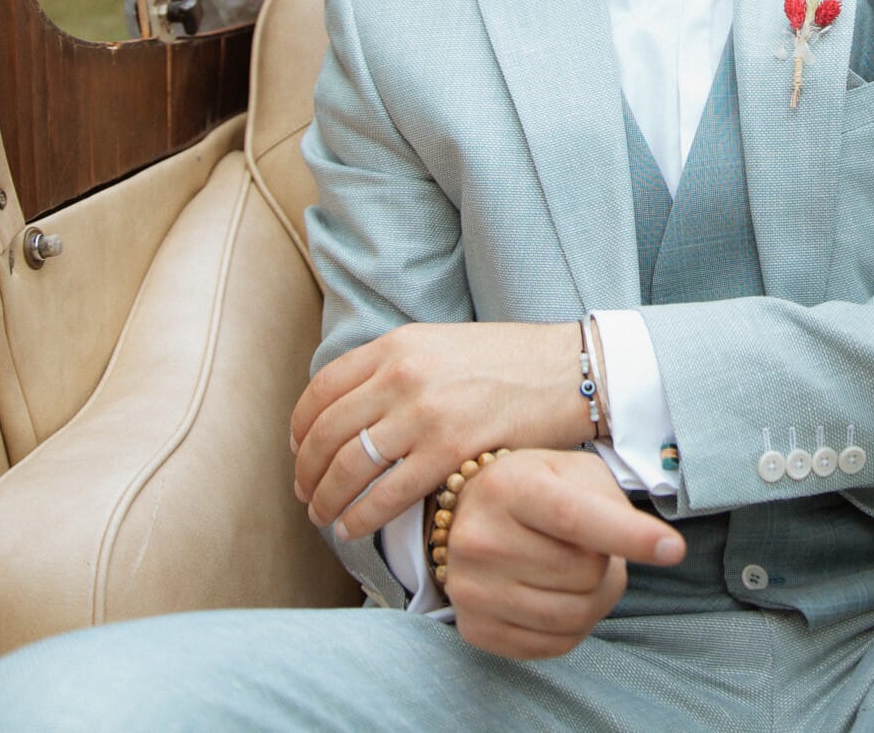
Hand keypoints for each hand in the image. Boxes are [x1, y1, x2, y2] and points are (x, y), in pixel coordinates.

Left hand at [290, 320, 587, 540]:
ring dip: (327, 499)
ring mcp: (425, 413)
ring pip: (349, 467)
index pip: (321, 389)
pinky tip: (354, 529)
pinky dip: (361, 518)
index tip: (300, 452)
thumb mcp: (444, 344)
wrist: (573, 370)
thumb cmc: (512, 362)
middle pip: (326, 432)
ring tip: (324, 518)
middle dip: (307, 472)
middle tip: (306, 494)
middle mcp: (403, 374)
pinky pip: (387, 494)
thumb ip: (398, 368)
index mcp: (397, 344)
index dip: (301, 428)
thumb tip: (356, 408)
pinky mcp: (451, 450)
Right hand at [443, 449, 685, 659]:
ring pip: (573, 614)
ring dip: (595, 598)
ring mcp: (470, 588)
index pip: (575, 518)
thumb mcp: (574, 473)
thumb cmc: (537, 490)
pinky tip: (558, 596)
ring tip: (577, 572)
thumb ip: (611, 504)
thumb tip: (656, 546)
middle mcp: (480, 538)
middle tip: (590, 548)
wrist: (470, 517)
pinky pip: (553, 645)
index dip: (629, 536)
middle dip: (605, 563)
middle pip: (584, 573)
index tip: (674, 549)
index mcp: (508, 487)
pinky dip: (574, 627)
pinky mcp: (474, 628)